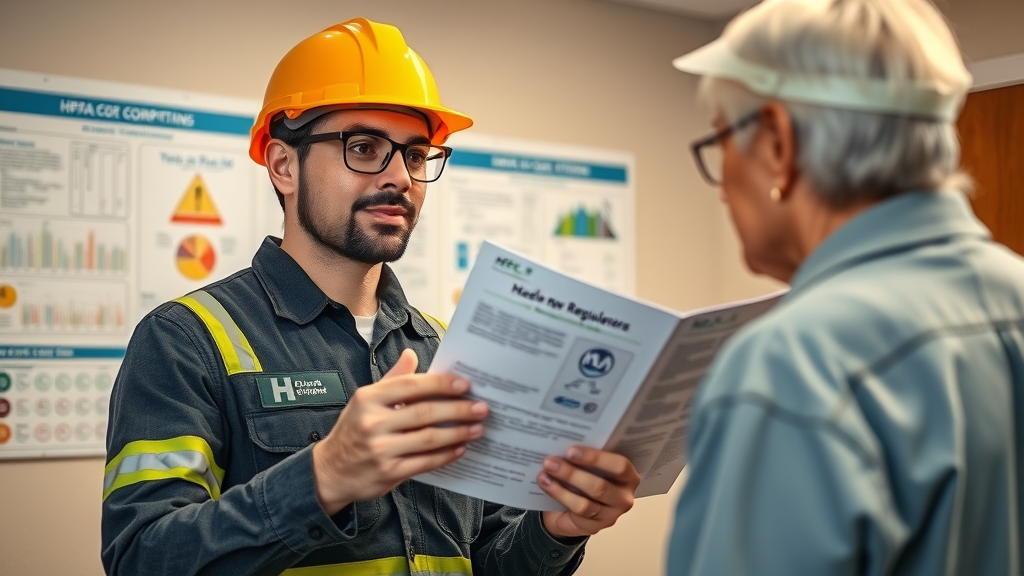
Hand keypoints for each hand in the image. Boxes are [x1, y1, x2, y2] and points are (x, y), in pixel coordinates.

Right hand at [311, 349, 488, 514]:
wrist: (330, 471)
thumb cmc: (354, 430)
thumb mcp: (365, 401)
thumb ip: (392, 379)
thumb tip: (411, 354)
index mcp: (369, 398)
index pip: (412, 386)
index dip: (441, 384)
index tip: (465, 385)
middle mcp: (373, 422)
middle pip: (425, 412)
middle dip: (458, 409)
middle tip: (481, 407)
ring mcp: (380, 449)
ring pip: (428, 438)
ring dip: (457, 433)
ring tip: (477, 428)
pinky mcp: (388, 472)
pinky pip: (424, 462)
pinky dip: (445, 455)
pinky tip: (459, 448)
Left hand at [538, 446, 640, 538]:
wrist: (574, 506)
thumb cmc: (585, 478)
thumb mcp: (590, 464)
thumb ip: (585, 456)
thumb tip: (563, 442)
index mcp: (629, 476)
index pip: (620, 466)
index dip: (595, 458)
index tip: (571, 450)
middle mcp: (624, 497)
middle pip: (600, 487)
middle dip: (572, 473)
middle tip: (550, 461)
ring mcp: (611, 515)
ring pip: (586, 504)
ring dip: (561, 488)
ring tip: (544, 474)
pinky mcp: (595, 527)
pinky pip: (576, 514)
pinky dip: (558, 497)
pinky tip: (545, 484)